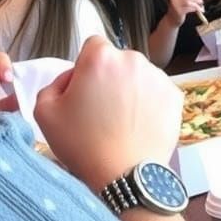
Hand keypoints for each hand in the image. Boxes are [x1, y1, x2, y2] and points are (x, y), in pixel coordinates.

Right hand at [34, 36, 182, 189]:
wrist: (125, 174)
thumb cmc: (83, 144)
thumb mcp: (45, 112)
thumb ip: (54, 84)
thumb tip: (73, 78)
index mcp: (100, 57)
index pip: (92, 46)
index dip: (86, 67)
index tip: (85, 90)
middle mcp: (133, 59)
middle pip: (118, 61)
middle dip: (109, 78)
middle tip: (102, 110)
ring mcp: (158, 77)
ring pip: (139, 76)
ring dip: (130, 90)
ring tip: (122, 122)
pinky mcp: (175, 95)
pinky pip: (157, 92)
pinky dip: (149, 104)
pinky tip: (139, 125)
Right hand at [166, 0, 205, 27]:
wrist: (171, 20)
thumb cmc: (178, 10)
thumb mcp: (182, 1)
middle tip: (201, 2)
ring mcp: (175, 5)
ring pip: (188, 2)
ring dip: (196, 5)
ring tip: (201, 7)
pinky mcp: (178, 11)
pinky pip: (189, 8)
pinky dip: (195, 9)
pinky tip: (197, 11)